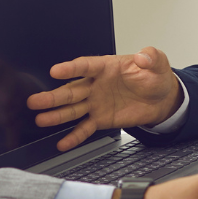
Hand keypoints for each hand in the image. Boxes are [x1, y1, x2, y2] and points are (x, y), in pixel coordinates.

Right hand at [27, 47, 182, 151]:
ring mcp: (96, 103)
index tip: (56, 71)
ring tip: (41, 119)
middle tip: (36, 100)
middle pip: (72, 90)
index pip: (85, 66)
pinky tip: (62, 143)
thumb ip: (151, 57)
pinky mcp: (101, 119)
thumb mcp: (157, 63)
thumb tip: (143, 56)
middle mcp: (96, 85)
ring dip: (56, 115)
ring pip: (73, 109)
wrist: (161, 99)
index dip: (71, 69)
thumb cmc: (155, 77)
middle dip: (53, 96)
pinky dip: (74, 136)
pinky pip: (85, 128)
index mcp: (106, 67)